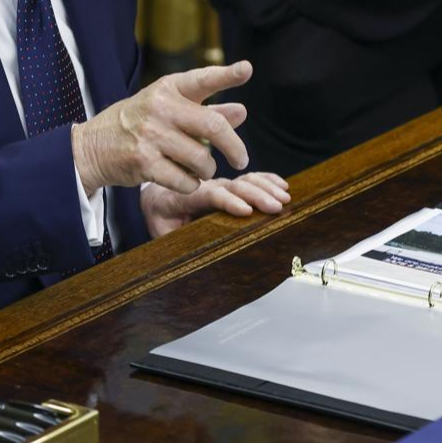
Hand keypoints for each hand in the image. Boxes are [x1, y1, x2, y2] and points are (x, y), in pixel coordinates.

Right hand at [73, 61, 252, 195]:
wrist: (92, 146)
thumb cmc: (138, 125)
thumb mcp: (168, 109)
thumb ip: (207, 110)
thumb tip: (242, 111)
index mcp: (167, 88)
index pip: (202, 79)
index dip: (226, 75)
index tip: (246, 69)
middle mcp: (159, 108)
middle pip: (214, 126)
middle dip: (234, 147)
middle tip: (242, 159)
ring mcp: (150, 135)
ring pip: (202, 159)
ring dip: (207, 169)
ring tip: (200, 168)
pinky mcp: (143, 162)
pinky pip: (185, 180)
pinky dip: (191, 184)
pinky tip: (184, 179)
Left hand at [141, 171, 290, 237]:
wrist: (157, 196)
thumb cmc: (160, 218)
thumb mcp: (161, 234)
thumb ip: (172, 244)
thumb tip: (182, 265)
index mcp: (186, 197)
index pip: (210, 195)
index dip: (229, 201)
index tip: (247, 211)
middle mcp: (206, 186)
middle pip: (233, 186)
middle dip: (257, 196)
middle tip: (277, 207)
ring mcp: (220, 184)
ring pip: (244, 179)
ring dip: (266, 187)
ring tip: (285, 198)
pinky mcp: (229, 185)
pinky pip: (250, 177)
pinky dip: (267, 179)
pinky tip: (282, 185)